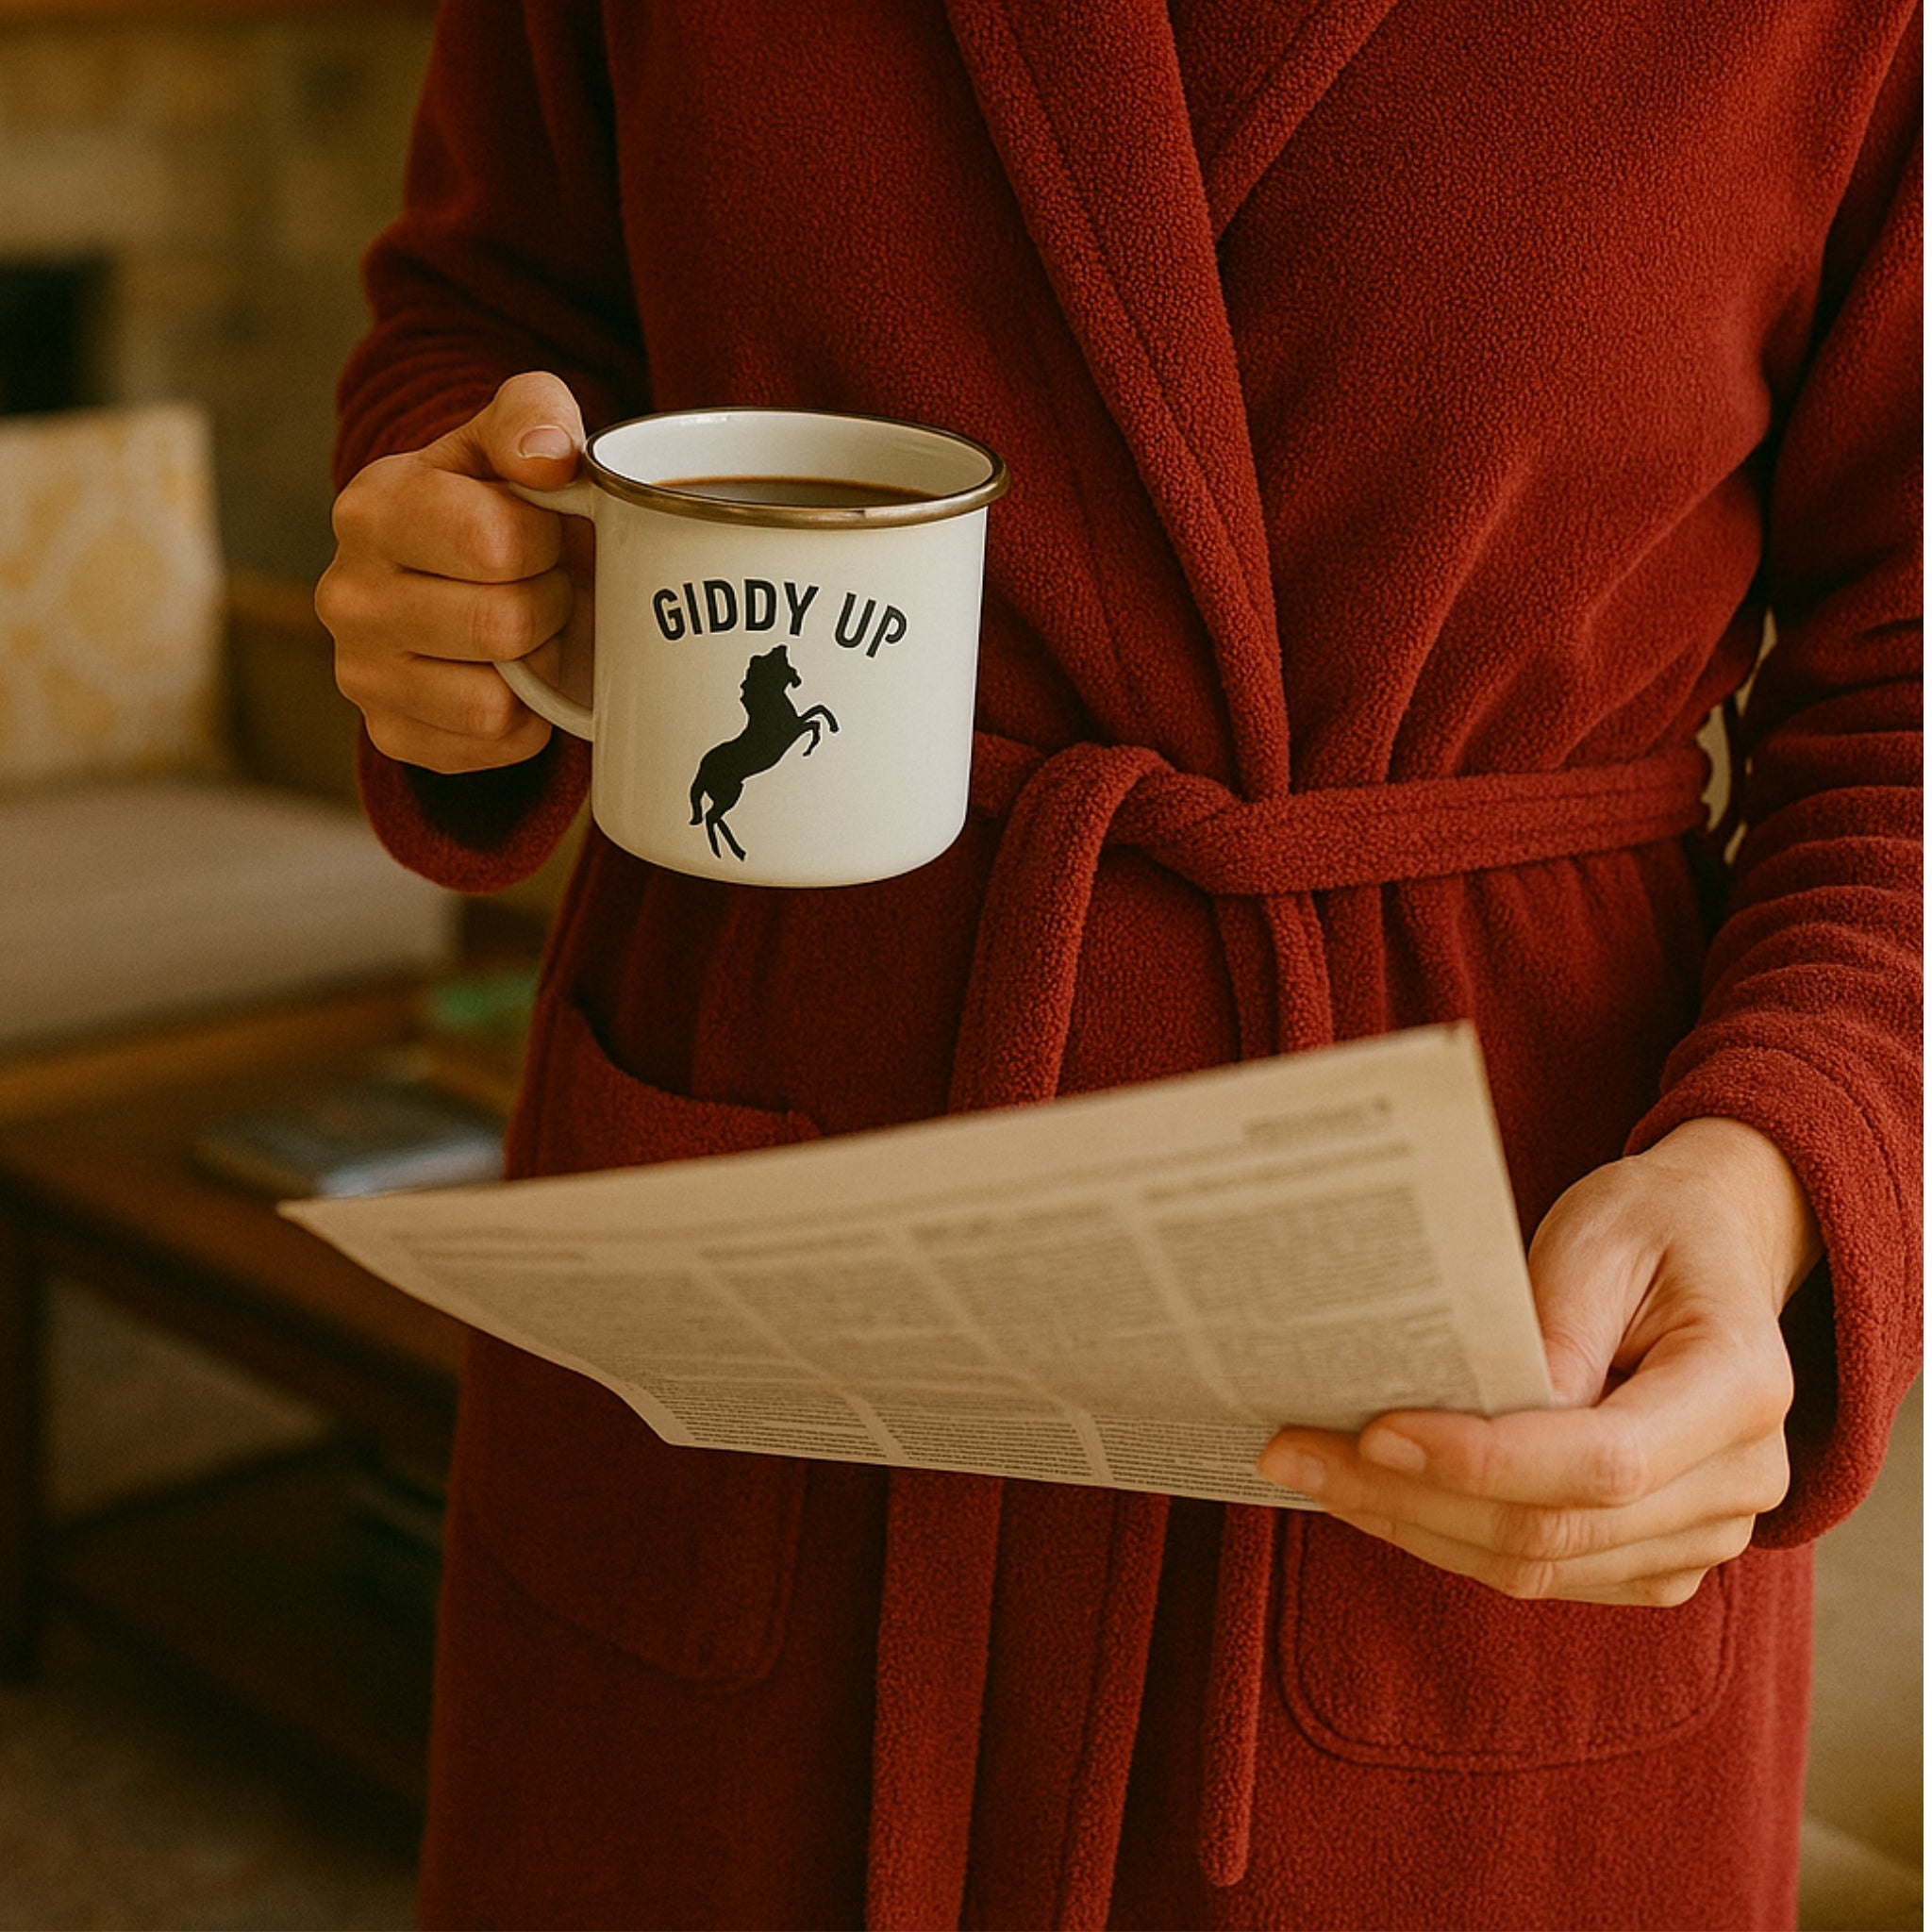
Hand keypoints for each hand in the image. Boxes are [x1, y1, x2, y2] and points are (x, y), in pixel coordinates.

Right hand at [316, 371, 592, 773]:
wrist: (461, 578)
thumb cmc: (496, 502)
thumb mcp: (513, 438)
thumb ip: (535, 415)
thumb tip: (547, 456)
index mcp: (372, 509)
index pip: (494, 542)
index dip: (547, 542)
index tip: (543, 533)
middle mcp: (346, 594)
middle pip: (503, 626)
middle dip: (550, 606)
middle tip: (545, 587)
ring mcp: (359, 673)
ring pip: (494, 700)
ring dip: (537, 668)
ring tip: (527, 630)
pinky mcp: (390, 733)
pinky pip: (492, 745)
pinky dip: (525, 719)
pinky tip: (513, 677)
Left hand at [1257, 1118, 1821, 1604]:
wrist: (1710, 1249)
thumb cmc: (1648, 1228)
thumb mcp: (1598, 1236)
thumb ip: (1551, 1329)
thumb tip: (1473, 1417)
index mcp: (1741, 1388)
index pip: (1602, 1462)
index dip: (1481, 1460)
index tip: (1372, 1431)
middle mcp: (1741, 1483)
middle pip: (1555, 1530)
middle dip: (1409, 1497)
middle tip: (1291, 1453)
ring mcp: (1703, 1535)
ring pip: (1537, 1567)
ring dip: (1410, 1524)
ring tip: (1307, 1469)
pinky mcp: (1654, 1557)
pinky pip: (1542, 1573)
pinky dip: (1445, 1535)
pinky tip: (1368, 1488)